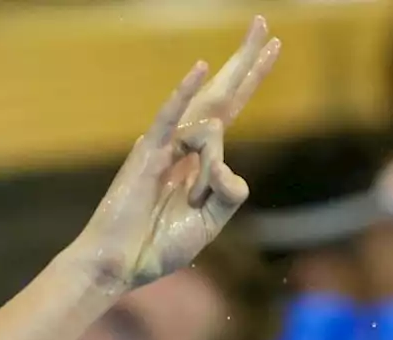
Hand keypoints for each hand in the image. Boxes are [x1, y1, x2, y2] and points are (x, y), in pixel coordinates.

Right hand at [72, 16, 278, 293]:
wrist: (120, 263)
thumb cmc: (157, 246)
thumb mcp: (210, 225)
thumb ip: (228, 194)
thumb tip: (228, 164)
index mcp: (199, 162)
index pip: (231, 110)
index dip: (251, 79)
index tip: (273, 47)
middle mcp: (183, 146)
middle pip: (222, 94)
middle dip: (245, 61)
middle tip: (264, 23)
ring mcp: (165, 146)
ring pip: (209, 129)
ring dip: (210, 168)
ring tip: (194, 200)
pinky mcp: (146, 154)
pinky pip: (171, 117)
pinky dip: (184, 92)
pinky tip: (200, 68)